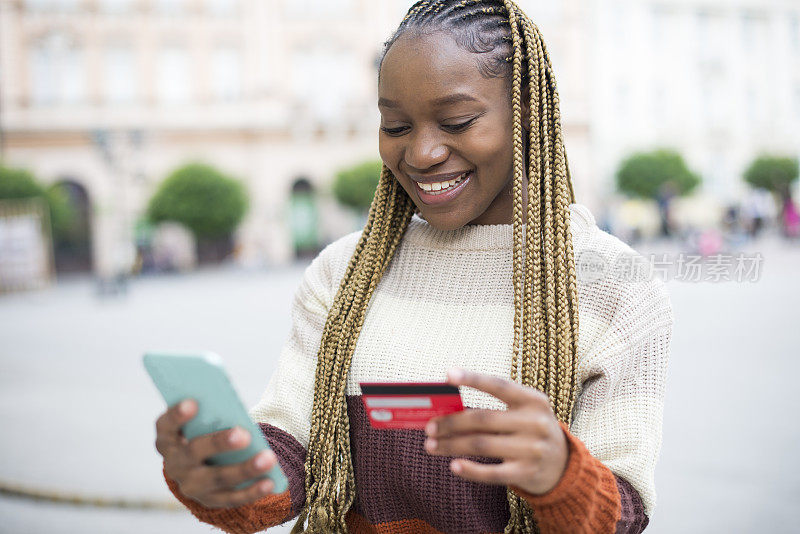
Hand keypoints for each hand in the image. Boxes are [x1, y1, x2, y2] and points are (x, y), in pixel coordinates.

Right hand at [155, 399, 279, 507]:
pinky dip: (252, 491)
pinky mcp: (209, 501)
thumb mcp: (200, 421)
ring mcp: (190, 485)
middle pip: (194, 453)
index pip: (166, 426)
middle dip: (219, 443)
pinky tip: (270, 482)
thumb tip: (233, 409)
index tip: (193, 402)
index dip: (177, 415)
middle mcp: (174, 464)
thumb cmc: (204, 431)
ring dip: (244, 469)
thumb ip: (210, 414)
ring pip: (217, 478)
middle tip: (244, 434)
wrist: (199, 466)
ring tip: (268, 459)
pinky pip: (231, 498)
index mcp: (167, 438)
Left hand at [423, 369, 568, 495]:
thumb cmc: (530, 430)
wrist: (563, 465)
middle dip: (451, 423)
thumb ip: (492, 409)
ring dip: (451, 445)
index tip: (447, 375)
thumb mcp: (522, 413)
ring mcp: (533, 449)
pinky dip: (470, 470)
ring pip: (481, 445)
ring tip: (431, 445)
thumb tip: (447, 411)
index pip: (499, 385)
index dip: (473, 379)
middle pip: (483, 419)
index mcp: (533, 400)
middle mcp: (535, 422)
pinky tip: (453, 466)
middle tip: (428, 427)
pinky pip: (492, 473)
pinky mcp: (527, 473)